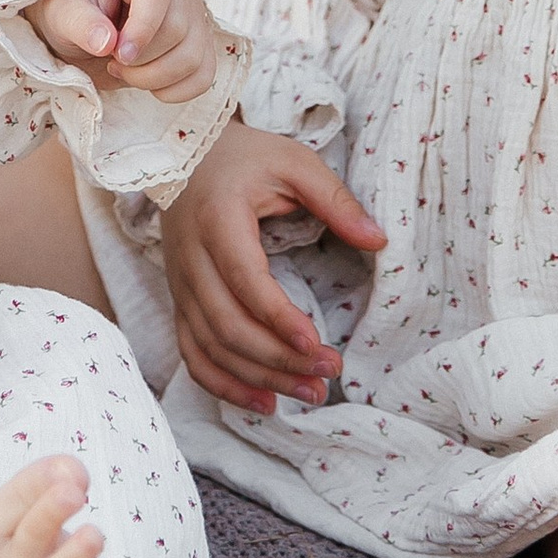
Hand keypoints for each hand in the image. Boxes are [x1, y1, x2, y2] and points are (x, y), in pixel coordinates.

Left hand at [29, 0, 220, 100]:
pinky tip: (148, 81)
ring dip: (155, 78)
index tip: (116, 54)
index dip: (142, 28)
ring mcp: (192, 10)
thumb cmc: (73, 5)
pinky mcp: (199, 39)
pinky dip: (176, 90)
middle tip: (111, 60)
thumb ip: (80, 23)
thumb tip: (106, 43)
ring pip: (193, 56)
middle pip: (177, 29)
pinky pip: (204, 74)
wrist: (84, 16)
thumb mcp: (62, 10)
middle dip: (140, 60)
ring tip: (125, 69)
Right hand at [159, 118, 385, 413]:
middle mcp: (190, 257)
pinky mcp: (179, 300)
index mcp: (218, 218)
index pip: (244, 280)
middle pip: (228, 324)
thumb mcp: (293, 161)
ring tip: (309, 393)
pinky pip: (193, 353)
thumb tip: (378, 240)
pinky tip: (263, 403)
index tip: (317, 344)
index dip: (278, 318)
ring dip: (258, 379)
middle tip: (328, 373)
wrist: (184, 153)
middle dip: (279, 359)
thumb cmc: (245, 157)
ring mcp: (180, 283)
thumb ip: (335, 199)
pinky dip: (223, 385)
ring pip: (211, 346)